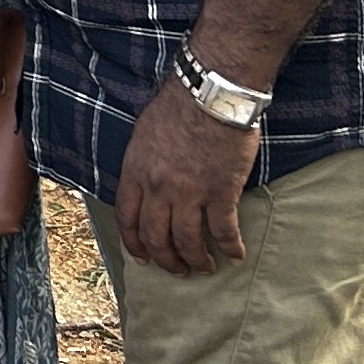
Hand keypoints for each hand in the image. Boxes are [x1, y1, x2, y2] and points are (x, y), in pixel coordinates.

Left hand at [115, 73, 261, 274]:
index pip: (127, 217)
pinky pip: (223, 231)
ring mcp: (189, 193)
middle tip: (178, 270)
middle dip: (166, 260)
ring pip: (188, 241)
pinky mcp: (221, 193)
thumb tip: (148, 182)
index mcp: (136, 171)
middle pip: (156, 237)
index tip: (142, 258)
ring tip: (206, 267)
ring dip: (197, 260)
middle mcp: (158, 188)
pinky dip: (230, 247)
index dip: (134, 243)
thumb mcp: (145, 133)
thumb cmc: (179, 105)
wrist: (210, 93)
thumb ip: (143, 163)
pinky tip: (236, 255)